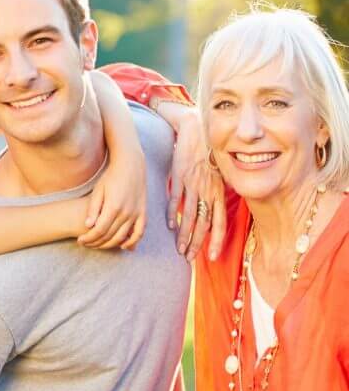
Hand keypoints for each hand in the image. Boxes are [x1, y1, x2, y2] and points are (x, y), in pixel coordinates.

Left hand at [78, 146, 146, 249]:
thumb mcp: (98, 191)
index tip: (80, 240)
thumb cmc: (111, 177)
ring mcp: (136, 214)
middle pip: (109, 236)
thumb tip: (88, 226)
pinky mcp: (143, 212)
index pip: (99, 230)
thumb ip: (93, 209)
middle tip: (86, 244)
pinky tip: (124, 246)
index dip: (88, 238)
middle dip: (96, 243)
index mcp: (113, 207)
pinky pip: (140, 232)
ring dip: (110, 244)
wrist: (130, 166)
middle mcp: (126, 213)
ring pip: (123, 237)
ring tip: (99, 245)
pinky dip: (132, 241)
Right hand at [166, 109, 226, 260]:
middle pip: (204, 224)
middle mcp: (208, 191)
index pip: (219, 222)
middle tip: (189, 259)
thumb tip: (209, 211)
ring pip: (190, 216)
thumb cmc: (207, 153)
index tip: (211, 257)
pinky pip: (177, 200)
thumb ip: (213, 194)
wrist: (197, 131)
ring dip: (184, 235)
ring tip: (179, 249)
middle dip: (197, 244)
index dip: (215, 241)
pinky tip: (170, 227)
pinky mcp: (180, 177)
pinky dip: (173, 214)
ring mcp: (194, 185)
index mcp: (219, 191)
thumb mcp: (216, 174)